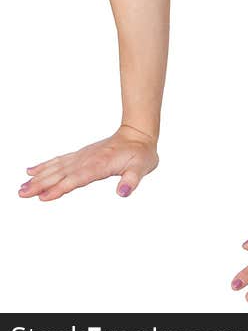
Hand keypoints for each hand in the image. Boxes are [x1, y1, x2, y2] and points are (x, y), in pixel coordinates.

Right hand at [18, 124, 158, 200]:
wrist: (138, 133)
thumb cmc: (141, 153)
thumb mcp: (142, 167)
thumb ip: (132, 180)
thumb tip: (124, 192)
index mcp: (100, 165)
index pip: (77, 178)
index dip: (60, 188)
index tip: (43, 196)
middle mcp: (87, 160)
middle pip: (61, 174)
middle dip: (41, 184)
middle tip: (22, 194)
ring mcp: (82, 157)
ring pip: (57, 168)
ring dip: (39, 177)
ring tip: (22, 187)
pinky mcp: (81, 155)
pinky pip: (60, 160)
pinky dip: (45, 165)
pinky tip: (32, 170)